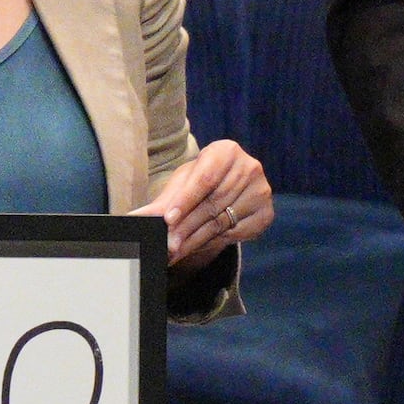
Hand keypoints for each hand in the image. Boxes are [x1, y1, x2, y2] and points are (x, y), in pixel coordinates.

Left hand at [144, 140, 273, 269]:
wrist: (226, 186)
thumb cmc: (200, 180)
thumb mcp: (181, 185)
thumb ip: (163, 201)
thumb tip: (137, 218)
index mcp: (227, 151)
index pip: (205, 179)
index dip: (185, 200)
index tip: (168, 220)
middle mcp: (249, 167)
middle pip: (213, 203)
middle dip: (187, 226)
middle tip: (167, 245)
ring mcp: (261, 191)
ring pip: (222, 221)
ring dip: (196, 239)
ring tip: (175, 251)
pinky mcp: (266, 213)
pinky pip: (235, 233)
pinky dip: (212, 243)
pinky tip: (195, 248)